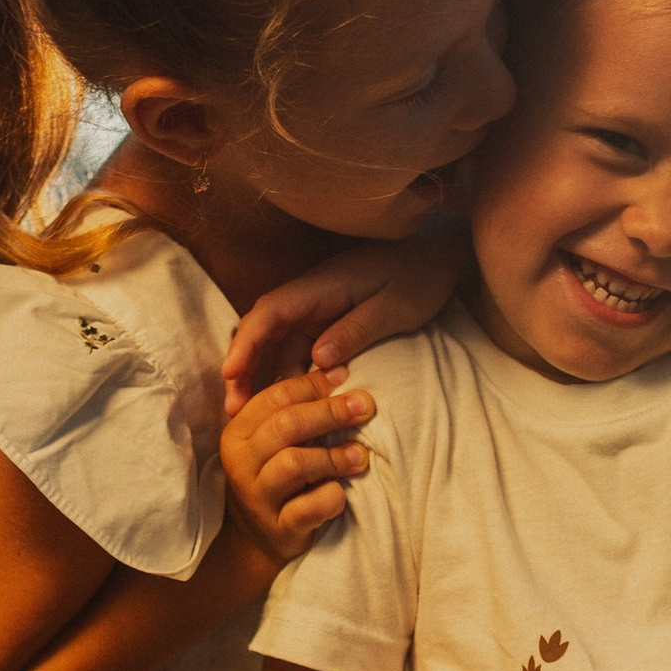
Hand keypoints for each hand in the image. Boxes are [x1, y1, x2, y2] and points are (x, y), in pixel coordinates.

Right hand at [219, 375, 372, 570]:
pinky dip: (330, 498)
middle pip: (286, 425)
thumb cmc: (277, 477)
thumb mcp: (277, 441)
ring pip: (294, 464)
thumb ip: (296, 408)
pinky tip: (342, 493)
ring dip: (333, 456)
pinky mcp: (278, 528)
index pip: (276, 397)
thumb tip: (339, 369)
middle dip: (330, 412)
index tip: (347, 375)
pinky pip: (307, 509)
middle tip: (364, 406)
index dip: (314, 384)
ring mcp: (257, 497)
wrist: (259, 539)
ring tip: (360, 455)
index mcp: (238, 432)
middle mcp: (241, 463)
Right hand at [221, 222, 467, 413]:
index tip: (231, 373)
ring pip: (279, 345)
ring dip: (265, 377)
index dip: (246, 343)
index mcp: (321, 287)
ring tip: (252, 417)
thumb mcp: (394, 307)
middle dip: (244, 367)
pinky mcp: (328, 322)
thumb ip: (356, 331)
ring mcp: (317, 310)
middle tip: (233, 408)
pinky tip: (291, 407)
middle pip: (263, 331)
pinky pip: (301, 351)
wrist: (438, 253)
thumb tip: (318, 362)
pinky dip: (291, 376)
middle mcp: (310, 297)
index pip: (270, 312)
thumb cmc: (420, 275)